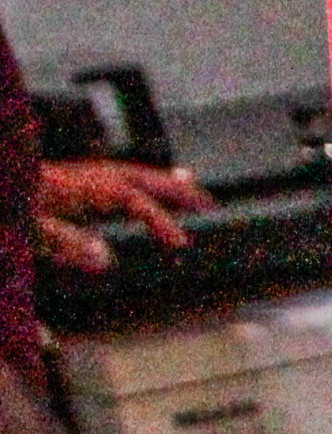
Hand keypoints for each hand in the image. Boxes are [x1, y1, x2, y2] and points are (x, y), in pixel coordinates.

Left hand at [33, 161, 215, 273]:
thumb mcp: (22, 232)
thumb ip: (62, 243)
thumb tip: (107, 258)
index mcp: (64, 188)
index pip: (127, 197)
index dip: (158, 218)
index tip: (181, 243)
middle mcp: (66, 179)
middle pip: (130, 176)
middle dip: (172, 189)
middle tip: (207, 202)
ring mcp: (59, 183)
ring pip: (118, 175)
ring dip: (154, 182)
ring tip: (187, 185)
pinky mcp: (49, 189)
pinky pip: (101, 182)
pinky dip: (127, 187)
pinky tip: (132, 198)